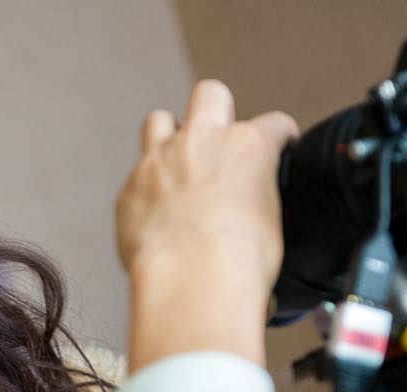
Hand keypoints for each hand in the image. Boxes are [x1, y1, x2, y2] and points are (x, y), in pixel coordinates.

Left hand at [116, 80, 298, 368]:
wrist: (193, 281)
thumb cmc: (237, 261)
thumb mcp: (272, 224)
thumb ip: (259, 200)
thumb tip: (253, 213)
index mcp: (248, 146)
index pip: (272, 124)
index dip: (277, 135)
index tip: (276, 145)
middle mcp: (201, 142)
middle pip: (209, 96)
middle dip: (215, 109)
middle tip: (216, 137)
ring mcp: (159, 161)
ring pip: (158, 121)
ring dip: (167, 137)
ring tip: (174, 166)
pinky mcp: (129, 189)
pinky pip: (135, 179)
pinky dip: (145, 192)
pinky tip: (153, 216)